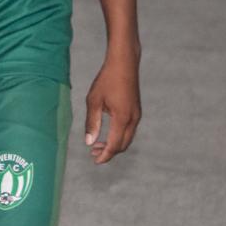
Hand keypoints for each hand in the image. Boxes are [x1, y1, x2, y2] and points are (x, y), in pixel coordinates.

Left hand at [84, 48, 140, 163]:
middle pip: (123, 145)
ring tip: (97, 145)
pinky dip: (119, 136)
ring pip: (127, 138)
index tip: (95, 161)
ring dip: (114, 144)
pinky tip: (107, 133)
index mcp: (122, 119)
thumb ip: (92, 123)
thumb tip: (89, 142)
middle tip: (93, 153)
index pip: (115, 145)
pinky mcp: (136, 110)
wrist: (124, 64)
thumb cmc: (106, 80)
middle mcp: (133, 119)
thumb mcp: (93, 101)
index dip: (105, 155)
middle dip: (109, 152)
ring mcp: (137, 115)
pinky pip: (129, 130)